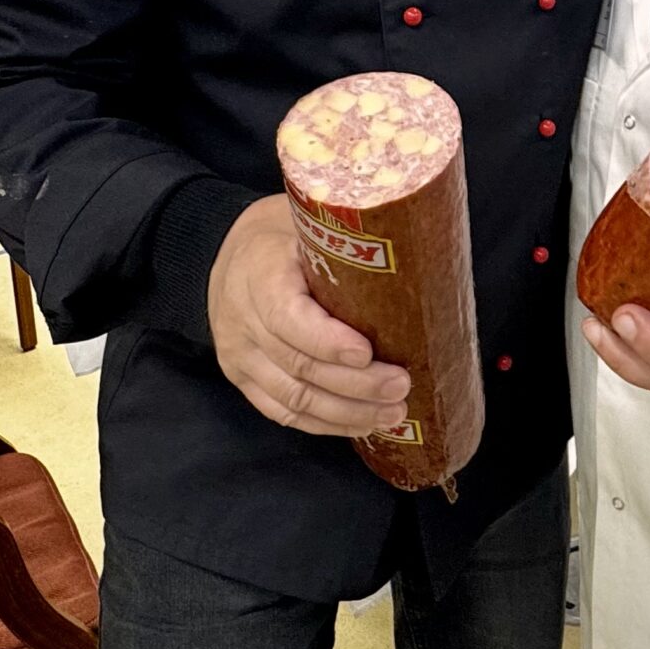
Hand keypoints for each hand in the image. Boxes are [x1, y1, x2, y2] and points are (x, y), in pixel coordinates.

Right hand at [208, 195, 410, 437]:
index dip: (327, 342)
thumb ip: (345, 243)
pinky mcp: (242, 379)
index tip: (367, 353)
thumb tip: (418, 256)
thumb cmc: (285, 235)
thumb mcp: (306, 223)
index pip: (287, 317)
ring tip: (392, 413)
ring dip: (346, 413)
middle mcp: (242, 319)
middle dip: (355, 384)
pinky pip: (283, 412)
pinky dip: (325, 424)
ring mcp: (239, 355)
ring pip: (293, 398)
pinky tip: (362, 424)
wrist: (231, 253)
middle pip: (298, 365)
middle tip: (401, 387)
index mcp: (259, 273)